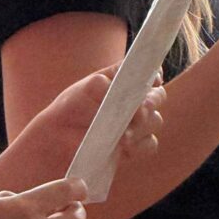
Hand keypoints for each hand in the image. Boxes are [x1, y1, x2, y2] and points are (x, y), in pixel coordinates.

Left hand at [30, 65, 165, 162]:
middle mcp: (135, 100)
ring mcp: (137, 123)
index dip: (155, 74)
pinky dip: (140, 143)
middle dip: (153, 100)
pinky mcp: (135, 146)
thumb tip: (121, 90)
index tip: (154, 78)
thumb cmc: (73, 106)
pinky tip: (125, 145)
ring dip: (143, 125)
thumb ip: (104, 85)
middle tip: (143, 107)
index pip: (150, 72)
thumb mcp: (86, 88)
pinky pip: (149, 144)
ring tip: (124, 133)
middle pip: (158, 96)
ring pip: (155, 121)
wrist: (60, 137)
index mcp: (126, 80)